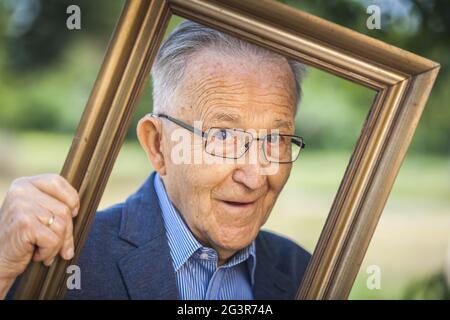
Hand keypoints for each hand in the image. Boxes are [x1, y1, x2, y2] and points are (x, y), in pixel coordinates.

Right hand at [0, 174, 78, 289]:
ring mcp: (21, 206)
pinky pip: (53, 239)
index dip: (71, 198)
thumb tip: (79, 210)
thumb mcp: (36, 215)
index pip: (57, 181)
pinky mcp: (24, 224)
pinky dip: (49, 251)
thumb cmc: (20, 238)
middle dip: (67, 232)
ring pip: (61, 225)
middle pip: (64, 209)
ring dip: (57, 245)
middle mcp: (21, 192)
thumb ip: (54, 206)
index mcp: (24, 184)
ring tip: (43, 250)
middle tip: (61, 247)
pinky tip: (36, 255)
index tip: (74, 212)